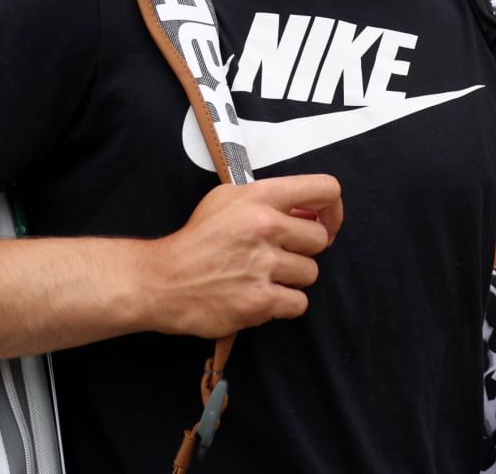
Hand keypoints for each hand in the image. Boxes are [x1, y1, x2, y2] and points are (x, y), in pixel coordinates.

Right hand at [137, 174, 342, 338]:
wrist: (162, 281)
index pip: (325, 189)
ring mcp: (263, 264)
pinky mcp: (259, 301)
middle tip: (275, 256)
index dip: (333, 209)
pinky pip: (298, 303)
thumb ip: (268, 200)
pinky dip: (283, 305)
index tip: (325, 224)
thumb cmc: (196, 240)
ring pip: (310, 273)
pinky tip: (260, 296)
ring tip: (261, 277)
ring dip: (291, 279)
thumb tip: (308, 213)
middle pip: (320, 240)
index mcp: (260, 196)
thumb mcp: (227, 199)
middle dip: (302, 250)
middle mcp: (264, 226)